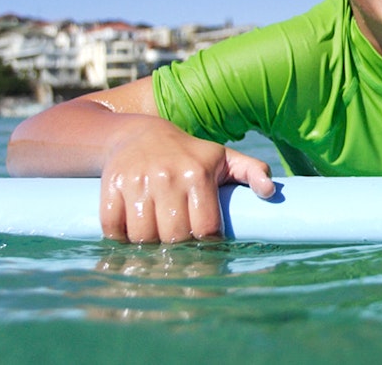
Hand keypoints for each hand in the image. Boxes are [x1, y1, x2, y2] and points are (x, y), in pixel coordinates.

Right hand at [99, 120, 274, 243]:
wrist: (139, 134)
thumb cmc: (190, 154)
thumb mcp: (224, 158)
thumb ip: (252, 171)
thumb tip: (271, 191)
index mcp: (197, 174)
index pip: (204, 228)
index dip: (205, 243)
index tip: (204, 244)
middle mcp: (167, 177)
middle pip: (173, 237)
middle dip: (177, 247)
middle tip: (178, 244)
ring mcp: (136, 182)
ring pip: (142, 237)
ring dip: (148, 246)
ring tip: (156, 238)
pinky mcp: (110, 186)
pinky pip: (112, 228)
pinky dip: (119, 238)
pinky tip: (131, 233)